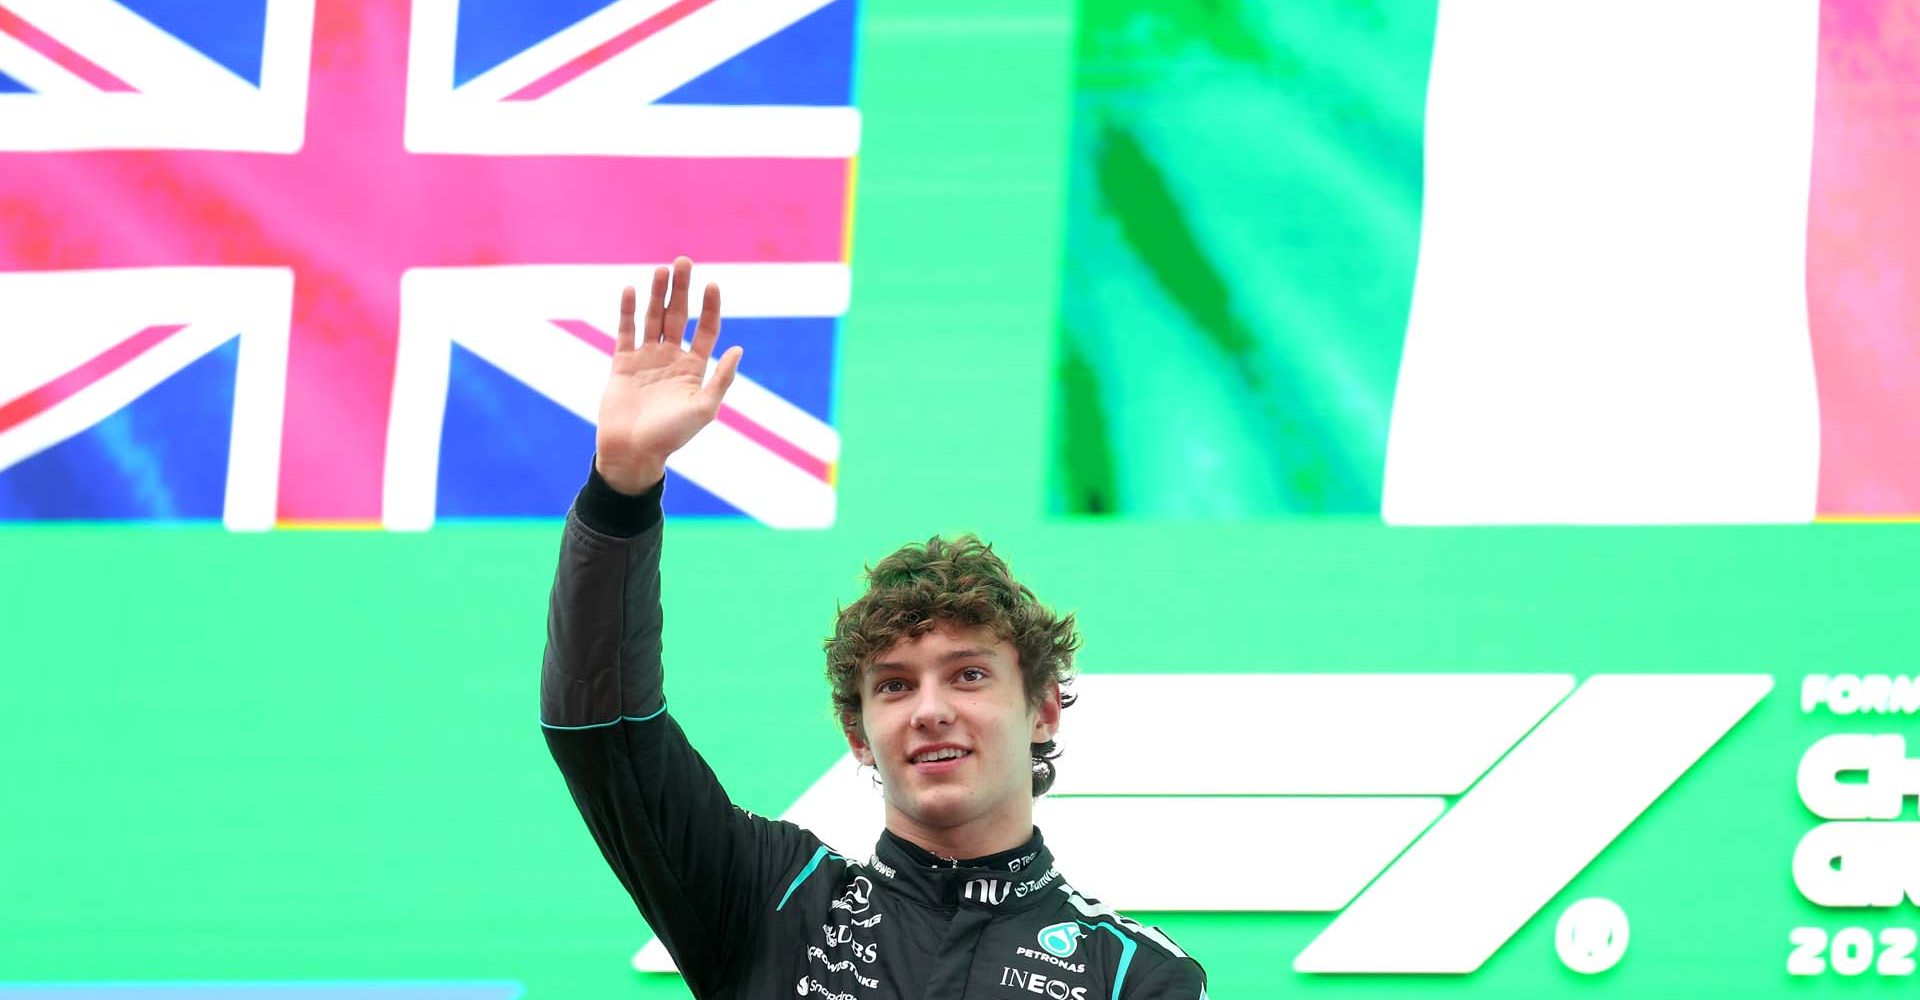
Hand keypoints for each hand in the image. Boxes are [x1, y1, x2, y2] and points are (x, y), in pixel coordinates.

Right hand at [594, 257, 742, 494]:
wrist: (633, 451)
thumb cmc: (672, 435)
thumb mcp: (704, 408)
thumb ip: (721, 378)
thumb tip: (738, 349)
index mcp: (694, 368)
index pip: (705, 329)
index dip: (710, 307)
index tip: (713, 284)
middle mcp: (671, 358)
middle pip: (678, 315)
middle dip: (682, 289)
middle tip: (683, 261)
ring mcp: (646, 358)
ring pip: (653, 318)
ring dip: (657, 294)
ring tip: (662, 270)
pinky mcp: (623, 362)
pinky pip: (626, 331)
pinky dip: (629, 311)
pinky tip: (633, 290)